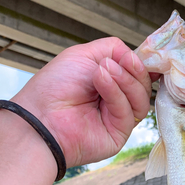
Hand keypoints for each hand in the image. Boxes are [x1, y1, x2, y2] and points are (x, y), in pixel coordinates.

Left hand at [12, 37, 156, 167]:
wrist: (40, 116)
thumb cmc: (55, 86)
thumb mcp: (84, 55)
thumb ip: (114, 49)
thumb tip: (135, 55)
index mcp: (110, 83)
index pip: (136, 73)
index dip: (140, 64)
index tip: (136, 55)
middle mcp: (116, 101)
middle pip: (143, 86)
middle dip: (133, 70)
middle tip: (116, 63)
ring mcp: (119, 119)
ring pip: (141, 99)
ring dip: (125, 80)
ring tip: (103, 71)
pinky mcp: (119, 134)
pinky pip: (129, 112)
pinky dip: (116, 93)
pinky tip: (101, 81)